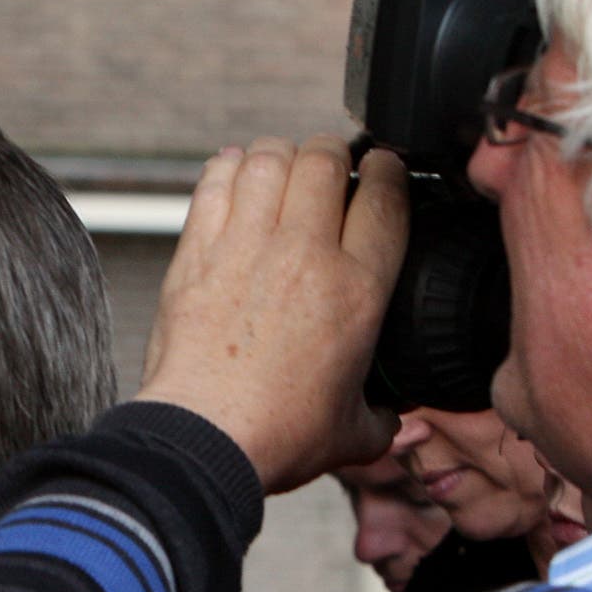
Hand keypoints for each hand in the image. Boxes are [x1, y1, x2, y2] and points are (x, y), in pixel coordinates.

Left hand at [138, 135, 408, 492]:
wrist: (205, 439)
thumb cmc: (276, 435)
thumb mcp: (352, 433)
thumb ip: (381, 418)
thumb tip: (392, 421)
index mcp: (358, 289)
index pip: (385, 196)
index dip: (388, 169)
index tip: (383, 169)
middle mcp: (306, 255)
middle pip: (326, 160)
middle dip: (333, 152)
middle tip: (332, 163)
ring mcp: (247, 247)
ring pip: (270, 159)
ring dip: (281, 154)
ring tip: (284, 165)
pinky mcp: (198, 252)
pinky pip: (216, 181)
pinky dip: (228, 168)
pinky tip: (234, 174)